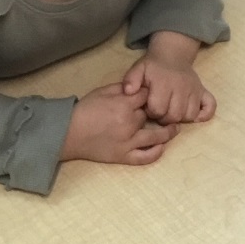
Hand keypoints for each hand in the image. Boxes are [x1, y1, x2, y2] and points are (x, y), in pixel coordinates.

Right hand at [60, 83, 178, 164]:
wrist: (69, 133)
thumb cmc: (85, 109)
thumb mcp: (102, 91)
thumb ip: (122, 88)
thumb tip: (138, 86)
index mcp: (123, 105)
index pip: (147, 96)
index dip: (150, 94)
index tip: (153, 94)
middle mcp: (129, 123)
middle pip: (150, 114)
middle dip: (154, 110)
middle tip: (160, 109)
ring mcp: (128, 142)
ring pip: (156, 136)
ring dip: (168, 132)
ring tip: (175, 128)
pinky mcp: (124, 156)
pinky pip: (145, 157)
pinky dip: (156, 152)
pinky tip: (162, 146)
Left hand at [123, 55, 215, 124]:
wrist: (172, 54)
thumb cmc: (153, 66)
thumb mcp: (138, 69)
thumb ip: (131, 80)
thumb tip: (128, 92)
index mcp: (164, 82)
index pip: (158, 109)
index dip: (151, 111)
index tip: (148, 106)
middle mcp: (181, 87)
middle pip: (174, 115)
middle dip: (164, 118)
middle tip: (159, 110)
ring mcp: (194, 89)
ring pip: (190, 115)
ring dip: (180, 118)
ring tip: (171, 111)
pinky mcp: (203, 91)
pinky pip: (210, 107)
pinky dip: (204, 115)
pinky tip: (194, 116)